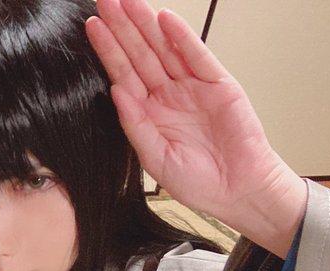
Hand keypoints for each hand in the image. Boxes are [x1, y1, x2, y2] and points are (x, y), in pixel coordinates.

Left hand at [87, 0, 305, 255]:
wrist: (237, 191)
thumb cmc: (197, 182)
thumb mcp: (154, 157)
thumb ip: (134, 123)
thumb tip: (115, 91)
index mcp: (148, 112)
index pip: (123, 73)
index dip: (108, 50)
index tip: (92, 27)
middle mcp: (168, 95)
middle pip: (140, 54)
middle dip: (123, 27)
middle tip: (106, 1)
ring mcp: (192, 87)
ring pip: (165, 49)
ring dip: (146, 25)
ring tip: (128, 2)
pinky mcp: (218, 84)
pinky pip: (197, 56)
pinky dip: (182, 38)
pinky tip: (165, 20)